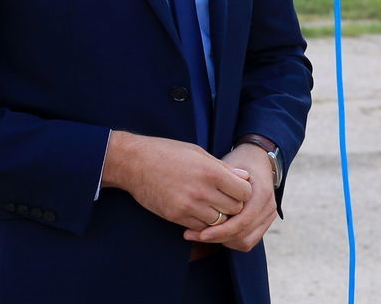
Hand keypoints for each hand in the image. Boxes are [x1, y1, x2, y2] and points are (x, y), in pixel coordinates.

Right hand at [101, 131, 250, 230]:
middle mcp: (202, 191)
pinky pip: (200, 227)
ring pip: (219, 221)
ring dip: (219, 215)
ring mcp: (188, 206)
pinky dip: (203, 222)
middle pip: (234, 209)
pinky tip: (199, 211)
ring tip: (213, 205)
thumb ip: (224, 168)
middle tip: (227, 198)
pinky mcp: (175, 216)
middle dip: (234, 205)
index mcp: (212, 172)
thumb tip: (245, 177)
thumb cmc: (169, 153)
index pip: (244, 192)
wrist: (135, 163)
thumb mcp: (200, 153)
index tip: (237, 188)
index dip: (244, 191)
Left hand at [184, 143, 278, 250]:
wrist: (257, 160)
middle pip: (242, 234)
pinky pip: (248, 241)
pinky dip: (231, 241)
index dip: (220, 231)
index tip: (200, 233)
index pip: (242, 221)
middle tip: (192, 235)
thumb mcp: (228, 167)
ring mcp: (269, 216)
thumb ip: (220, 183)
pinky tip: (216, 234)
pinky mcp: (264, 223)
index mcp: (262, 193)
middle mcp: (269, 206)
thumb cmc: (238, 163)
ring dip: (223, 241)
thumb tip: (202, 199)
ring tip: (202, 235)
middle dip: (217, 238)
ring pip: (245, 241)